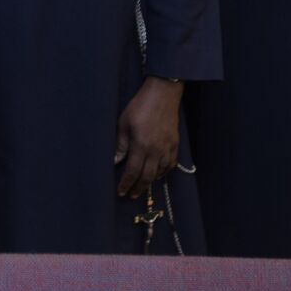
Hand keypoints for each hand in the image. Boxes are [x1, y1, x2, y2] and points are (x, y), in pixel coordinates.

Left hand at [115, 76, 181, 198]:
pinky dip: (164, 172)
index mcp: (141, 146)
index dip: (126, 184)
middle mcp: (156, 151)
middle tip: (131, 196)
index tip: (121, 192)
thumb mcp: (124, 123)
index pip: (132, 172)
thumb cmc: (139, 106)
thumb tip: (115, 161)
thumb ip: (121, 144)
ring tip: (143, 185)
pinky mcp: (175, 143)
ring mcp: (167, 148)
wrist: (162, 94)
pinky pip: (171, 164)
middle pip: (147, 177)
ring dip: (151, 181)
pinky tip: (158, 173)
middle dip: (138, 188)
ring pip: (160, 173)